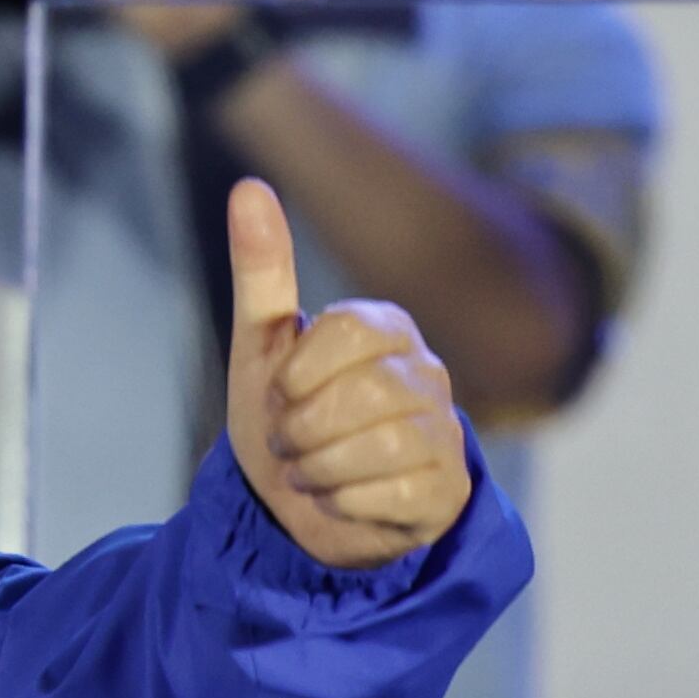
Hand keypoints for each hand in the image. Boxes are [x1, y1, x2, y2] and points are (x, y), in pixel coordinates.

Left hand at [222, 177, 468, 568]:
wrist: (296, 510)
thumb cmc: (284, 418)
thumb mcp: (261, 347)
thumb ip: (262, 270)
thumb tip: (249, 186)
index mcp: (386, 326)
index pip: (351, 329)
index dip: (298, 373)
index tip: (280, 394)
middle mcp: (428, 372)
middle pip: (368, 393)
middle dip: (303, 429)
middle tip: (286, 443)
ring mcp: (446, 431)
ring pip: (386, 446)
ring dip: (321, 469)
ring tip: (307, 471)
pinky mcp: (449, 490)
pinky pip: (399, 496)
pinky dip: (347, 504)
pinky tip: (338, 499)